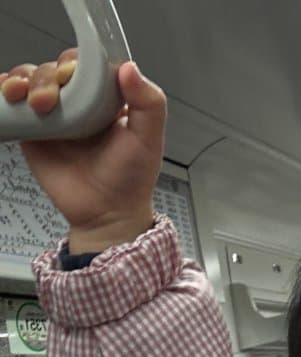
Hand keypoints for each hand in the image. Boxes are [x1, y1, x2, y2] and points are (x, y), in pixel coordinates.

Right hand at [0, 49, 166, 252]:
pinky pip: (14, 103)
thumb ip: (149, 103)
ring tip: (31, 101)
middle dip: (48, 75)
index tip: (73, 73)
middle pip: (56, 68)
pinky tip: (7, 93)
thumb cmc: (131, 180)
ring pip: (33, 80)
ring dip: (25, 80)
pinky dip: (5, 90)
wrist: (105, 214)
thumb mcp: (149, 140)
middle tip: (50, 100)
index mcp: (109, 99)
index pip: (90, 64)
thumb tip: (130, 68)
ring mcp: (56, 116)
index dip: (78, 62)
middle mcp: (82, 103)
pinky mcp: (34, 131)